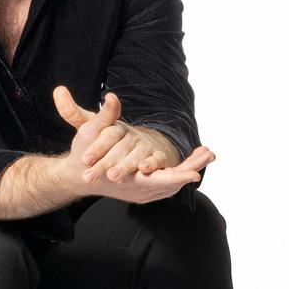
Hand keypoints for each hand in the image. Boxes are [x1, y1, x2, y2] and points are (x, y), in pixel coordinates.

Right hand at [52, 85, 214, 203]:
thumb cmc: (83, 154)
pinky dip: (181, 170)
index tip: (195, 174)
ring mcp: (143, 191)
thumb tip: (112, 97)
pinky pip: (168, 180)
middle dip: (191, 167)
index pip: (158, 181)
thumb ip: (104, 116)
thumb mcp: (90, 133)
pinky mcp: (145, 189)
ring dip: (189, 166)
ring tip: (207, 152)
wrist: (79, 175)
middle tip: (209, 154)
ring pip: (172, 182)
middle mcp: (137, 190)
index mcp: (126, 180)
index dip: (177, 178)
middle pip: (171, 183)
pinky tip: (195, 156)